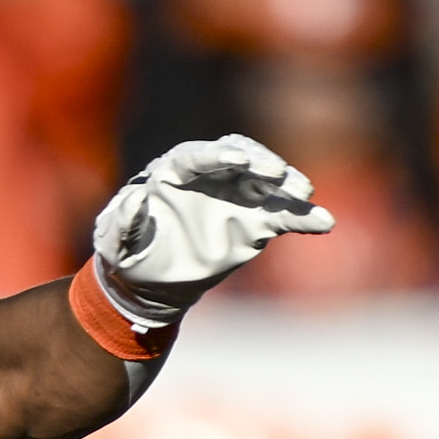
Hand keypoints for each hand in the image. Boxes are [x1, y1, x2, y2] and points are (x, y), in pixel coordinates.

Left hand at [90, 135, 334, 327]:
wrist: (150, 282)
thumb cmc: (127, 253)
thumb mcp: (113, 241)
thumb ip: (122, 221)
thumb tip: (134, 198)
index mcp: (172, 171)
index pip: (198, 156)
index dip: (217, 156)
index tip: (237, 160)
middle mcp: (209, 177)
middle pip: (240, 159)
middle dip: (258, 162)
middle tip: (276, 173)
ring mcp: (234, 198)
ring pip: (266, 183)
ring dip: (286, 185)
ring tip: (303, 193)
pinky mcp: (253, 222)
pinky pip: (282, 216)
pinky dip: (303, 218)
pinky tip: (324, 222)